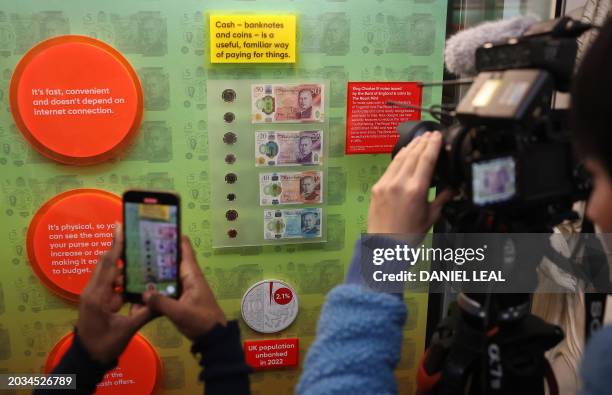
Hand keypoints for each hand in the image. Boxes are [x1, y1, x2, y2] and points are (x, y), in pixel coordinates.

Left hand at [77, 225, 152, 364]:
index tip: (119, 227)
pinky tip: (135, 277)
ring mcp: (93, 295)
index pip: (108, 264)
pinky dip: (121, 279)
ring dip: (123, 266)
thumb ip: (145, 313)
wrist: (87, 359)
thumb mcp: (127, 330)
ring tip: (140, 255)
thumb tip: (164, 300)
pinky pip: (110, 284)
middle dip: (120, 249)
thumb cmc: (105, 345)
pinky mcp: (97, 300)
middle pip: (107, 264)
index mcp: (97, 296)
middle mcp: (93, 291)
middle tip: (134, 234)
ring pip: (109, 274)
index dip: (115, 245)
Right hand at [143, 236, 226, 339]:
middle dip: (157, 253)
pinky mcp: (180, 298)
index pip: (184, 249)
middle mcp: (188, 277)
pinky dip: (155, 286)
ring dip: (154, 270)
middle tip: (138, 245)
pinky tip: (141, 286)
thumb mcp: (180, 312)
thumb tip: (143, 293)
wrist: (213, 338)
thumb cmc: (201, 321)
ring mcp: (184, 287)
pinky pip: (166, 287)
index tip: (159, 227)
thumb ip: (161, 303)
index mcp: (192, 275)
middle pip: (172, 260)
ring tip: (135, 263)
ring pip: (167, 274)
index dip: (174, 236)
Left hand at [368, 131, 454, 234]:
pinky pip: (390, 167)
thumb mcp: (431, 216)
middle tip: (431, 134)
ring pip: (400, 158)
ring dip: (411, 146)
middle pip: (413, 155)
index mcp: (416, 189)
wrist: (385, 244)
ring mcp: (386, 183)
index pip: (426, 159)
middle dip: (423, 142)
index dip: (433, 145)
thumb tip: (452, 188)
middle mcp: (400, 183)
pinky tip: (405, 153)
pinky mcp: (377, 187)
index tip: (438, 135)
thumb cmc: (409, 234)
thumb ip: (441, 199)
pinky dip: (399, 157)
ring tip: (420, 139)